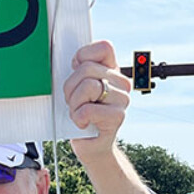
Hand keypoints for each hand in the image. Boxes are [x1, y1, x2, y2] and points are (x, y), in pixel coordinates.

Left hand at [64, 41, 130, 163]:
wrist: (91, 145)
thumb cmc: (81, 114)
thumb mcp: (76, 87)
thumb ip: (79, 70)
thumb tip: (74, 61)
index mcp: (112, 71)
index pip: (105, 47)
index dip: (83, 57)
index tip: (75, 71)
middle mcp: (121, 82)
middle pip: (87, 68)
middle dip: (71, 87)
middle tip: (74, 101)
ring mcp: (122, 99)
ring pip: (88, 86)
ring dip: (74, 104)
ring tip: (78, 113)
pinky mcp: (118, 116)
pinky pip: (88, 109)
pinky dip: (78, 118)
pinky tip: (83, 123)